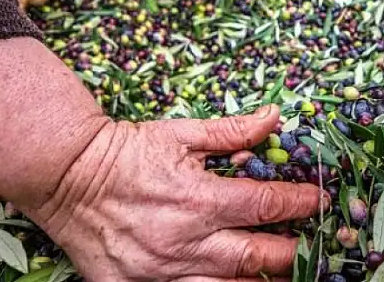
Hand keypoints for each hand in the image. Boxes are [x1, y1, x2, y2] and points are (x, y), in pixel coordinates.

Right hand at [26, 105, 324, 281]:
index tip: (318, 202)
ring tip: (282, 276)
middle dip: (292, 254)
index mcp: (199, 199)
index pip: (266, 206)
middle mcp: (185, 241)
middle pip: (257, 257)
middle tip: (313, 248)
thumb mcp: (180, 134)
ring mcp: (161, 272)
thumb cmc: (126, 152)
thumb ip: (232, 132)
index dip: (298, 204)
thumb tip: (276, 117)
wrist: (65, 175)